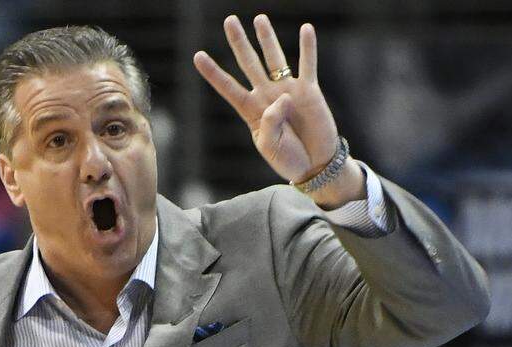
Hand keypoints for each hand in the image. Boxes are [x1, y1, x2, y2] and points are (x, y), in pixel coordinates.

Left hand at [193, 15, 339, 183]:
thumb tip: (282, 97)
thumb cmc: (287, 159)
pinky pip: (307, 65)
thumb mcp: (270, 146)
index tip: (198, 55)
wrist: (314, 164)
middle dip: (238, 42)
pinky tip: (306, 28)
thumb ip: (270, 123)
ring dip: (267, 38)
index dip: (213, 73)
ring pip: (275, 58)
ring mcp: (287, 90)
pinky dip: (307, 47)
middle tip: (229, 20)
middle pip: (249, 63)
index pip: (228, 87)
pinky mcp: (309, 91)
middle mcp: (266, 95)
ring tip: (259, 18)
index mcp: (250, 111)